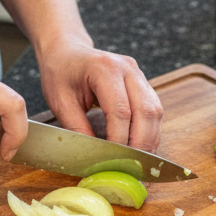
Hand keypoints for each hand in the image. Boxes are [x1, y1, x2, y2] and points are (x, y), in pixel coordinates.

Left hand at [37, 36, 163, 151]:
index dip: (120, 139)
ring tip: (139, 160)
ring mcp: (139, 75)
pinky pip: (154, 111)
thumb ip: (77, 128)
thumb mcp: (60, 101)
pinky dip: (150, 132)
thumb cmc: (60, 72)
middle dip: (140, 143)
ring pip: (155, 112)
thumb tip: (95, 157)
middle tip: (132, 165)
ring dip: (149, 140)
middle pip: (145, 112)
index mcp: (104, 68)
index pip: (121, 111)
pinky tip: (141, 147)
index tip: (114, 160)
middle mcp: (128, 69)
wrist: (67, 50)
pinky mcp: (144, 84)